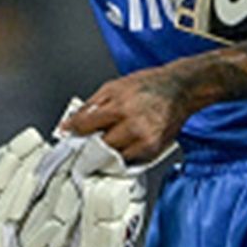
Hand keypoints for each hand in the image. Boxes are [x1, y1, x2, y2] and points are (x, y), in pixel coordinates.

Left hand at [60, 67, 190, 163]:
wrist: (179, 89)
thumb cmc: (147, 86)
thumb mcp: (113, 87)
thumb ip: (91, 105)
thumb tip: (71, 121)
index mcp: (119, 107)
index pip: (86, 125)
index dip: (73, 131)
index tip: (66, 134)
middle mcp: (133, 126)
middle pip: (99, 147)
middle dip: (88, 146)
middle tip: (83, 144)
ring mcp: (145, 141)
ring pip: (113, 158)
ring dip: (105, 155)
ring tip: (104, 145)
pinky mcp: (154, 150)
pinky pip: (130, 161)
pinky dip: (122, 156)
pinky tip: (121, 147)